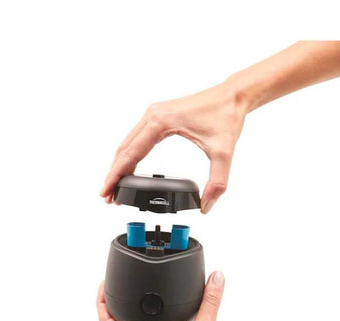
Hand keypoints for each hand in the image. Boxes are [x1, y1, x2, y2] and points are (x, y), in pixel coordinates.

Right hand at [100, 82, 246, 213]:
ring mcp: (154, 114)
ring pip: (128, 143)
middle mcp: (152, 115)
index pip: (130, 154)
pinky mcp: (160, 117)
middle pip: (124, 149)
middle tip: (107, 197)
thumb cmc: (226, 115)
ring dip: (120, 165)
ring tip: (115, 186)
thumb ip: (216, 183)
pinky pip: (138, 138)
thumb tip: (206, 206)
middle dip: (114, 174)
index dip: (116, 176)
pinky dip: (130, 155)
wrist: (233, 95)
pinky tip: (129, 168)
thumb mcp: (223, 153)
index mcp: (160, 122)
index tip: (107, 192)